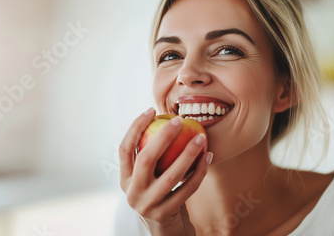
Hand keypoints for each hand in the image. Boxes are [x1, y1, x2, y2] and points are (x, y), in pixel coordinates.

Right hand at [119, 107, 212, 235]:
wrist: (165, 230)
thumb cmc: (160, 193)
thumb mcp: (149, 177)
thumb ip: (152, 154)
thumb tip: (165, 117)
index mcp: (125, 178)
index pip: (124, 149)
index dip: (135, 128)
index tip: (151, 110)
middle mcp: (132, 192)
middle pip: (146, 159)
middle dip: (163, 137)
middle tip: (179, 120)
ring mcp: (148, 204)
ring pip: (171, 175)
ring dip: (188, 153)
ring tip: (201, 137)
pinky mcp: (166, 213)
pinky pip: (187, 188)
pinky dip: (200, 172)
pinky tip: (209, 156)